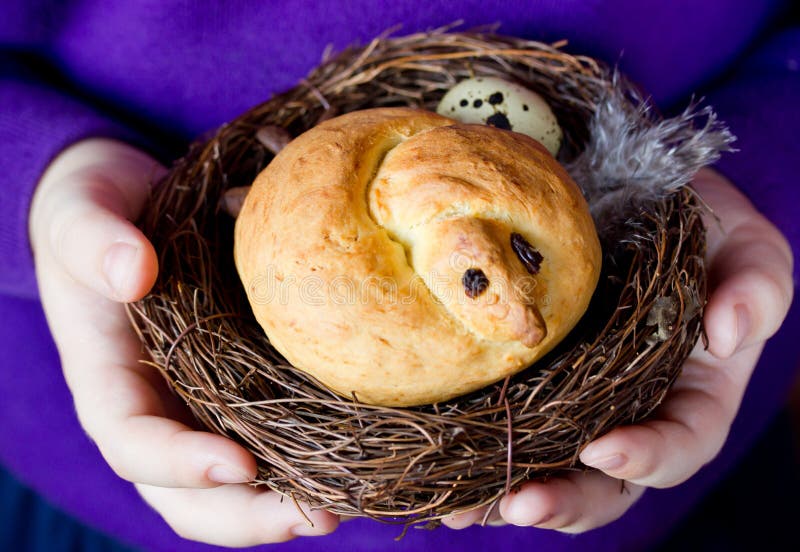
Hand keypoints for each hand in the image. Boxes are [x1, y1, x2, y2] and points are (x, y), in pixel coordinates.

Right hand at [29, 138, 339, 545]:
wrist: (128, 211)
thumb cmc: (96, 215)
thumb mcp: (81, 215)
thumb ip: (94, 240)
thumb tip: (135, 273)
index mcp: (108, 381)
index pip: (133, 444)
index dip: (180, 465)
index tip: (239, 464)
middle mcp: (157, 407)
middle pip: (189, 493)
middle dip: (246, 515)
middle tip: (314, 517)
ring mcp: (200, 402)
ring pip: (234, 481)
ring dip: (284, 502)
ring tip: (345, 504)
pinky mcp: (241, 384)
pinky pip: (270, 433)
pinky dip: (306, 455)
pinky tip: (356, 454)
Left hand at [442, 167, 793, 531]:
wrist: (620, 190)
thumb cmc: (689, 222)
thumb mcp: (739, 240)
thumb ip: (757, 285)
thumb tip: (728, 335)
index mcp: (689, 392)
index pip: (679, 443)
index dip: (647, 457)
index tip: (603, 451)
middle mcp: (627, 408)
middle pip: (605, 480)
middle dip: (565, 500)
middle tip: (520, 507)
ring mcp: (571, 395)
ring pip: (545, 464)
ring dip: (502, 494)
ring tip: (460, 509)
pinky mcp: (525, 375)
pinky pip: (501, 423)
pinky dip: (469, 450)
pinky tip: (435, 465)